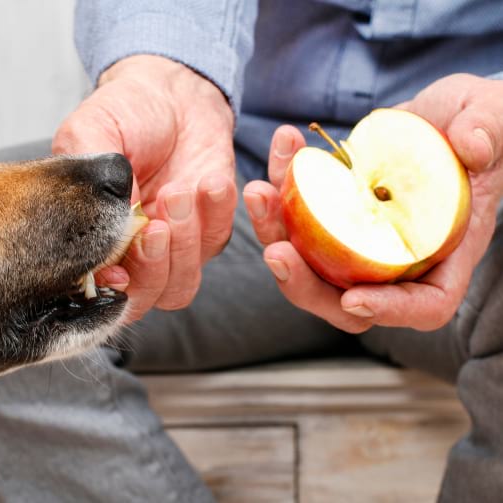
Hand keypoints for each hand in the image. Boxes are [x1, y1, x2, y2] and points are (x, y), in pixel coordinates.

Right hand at [53, 55, 236, 322]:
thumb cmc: (123, 112)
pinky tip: (210, 181)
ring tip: (180, 191)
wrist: (172, 91)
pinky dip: (216, 215)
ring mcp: (172, 248)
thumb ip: (89, 183)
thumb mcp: (89, 133)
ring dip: (184, 244)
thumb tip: (107, 230)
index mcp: (91, 239)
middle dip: (152, 267)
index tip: (118, 271)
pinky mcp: (209, 230)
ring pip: (181, 285)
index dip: (108, 291)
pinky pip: (216, 243)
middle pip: (142, 299)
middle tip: (156, 225)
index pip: (96, 289)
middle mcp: (130, 254)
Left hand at [243, 73, 502, 332]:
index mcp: (445, 250)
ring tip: (260, 192)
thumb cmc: (480, 121)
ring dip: (274, 230)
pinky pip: (295, 215)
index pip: (424, 305)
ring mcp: (357, 239)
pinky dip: (281, 185)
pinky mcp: (330, 213)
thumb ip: (488, 129)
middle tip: (276, 251)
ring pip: (307, 261)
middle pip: (345, 299)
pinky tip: (283, 146)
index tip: (354, 299)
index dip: (390, 311)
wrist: (442, 112)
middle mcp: (395, 257)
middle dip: (304, 283)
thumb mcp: (493, 115)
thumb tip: (472, 147)